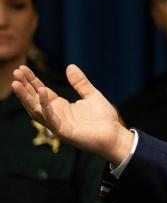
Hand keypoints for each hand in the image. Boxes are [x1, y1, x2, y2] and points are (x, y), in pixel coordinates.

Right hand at [11, 64, 133, 164]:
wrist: (116, 136)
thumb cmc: (104, 119)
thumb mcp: (92, 95)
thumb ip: (80, 83)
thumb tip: (70, 66)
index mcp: (60, 106)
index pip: (41, 91)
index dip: (31, 81)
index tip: (22, 68)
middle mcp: (55, 115)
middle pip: (34, 99)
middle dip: (24, 86)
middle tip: (15, 72)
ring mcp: (57, 124)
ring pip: (36, 110)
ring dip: (26, 97)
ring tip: (17, 83)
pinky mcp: (63, 132)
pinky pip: (51, 118)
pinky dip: (45, 105)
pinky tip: (42, 92)